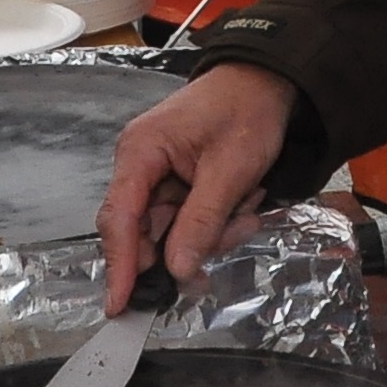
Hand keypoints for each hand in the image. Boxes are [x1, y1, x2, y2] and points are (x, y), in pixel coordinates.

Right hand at [98, 61, 297, 305]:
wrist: (266, 80)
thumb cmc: (246, 112)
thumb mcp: (231, 170)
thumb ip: (201, 222)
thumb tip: (176, 271)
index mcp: (140, 152)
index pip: (120, 219)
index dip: (120, 266)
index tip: (119, 305)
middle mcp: (139, 165)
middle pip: (145, 230)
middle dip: (189, 243)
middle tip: (233, 233)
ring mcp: (156, 174)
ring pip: (171, 229)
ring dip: (211, 231)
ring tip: (248, 207)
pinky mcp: (175, 181)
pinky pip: (186, 218)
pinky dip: (215, 220)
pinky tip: (244, 202)